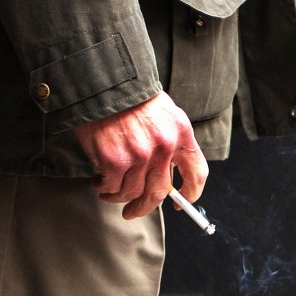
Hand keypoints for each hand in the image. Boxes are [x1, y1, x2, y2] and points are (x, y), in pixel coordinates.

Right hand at [72, 91, 207, 219]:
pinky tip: (98, 182)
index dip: (191, 193)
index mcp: (181, 133)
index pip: (197, 172)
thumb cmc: (130, 98)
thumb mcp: (163, 113)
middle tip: (134, 211)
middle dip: (144, 207)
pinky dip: (104, 188)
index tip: (181, 204)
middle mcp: (163, 147)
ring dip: (119, 197)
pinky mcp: (115, 161)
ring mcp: (139, 156)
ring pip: (132, 192)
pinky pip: (111, 186)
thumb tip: (164, 174)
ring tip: (108, 192)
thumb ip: (169, 142)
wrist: (103, 84)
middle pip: (159, 192)